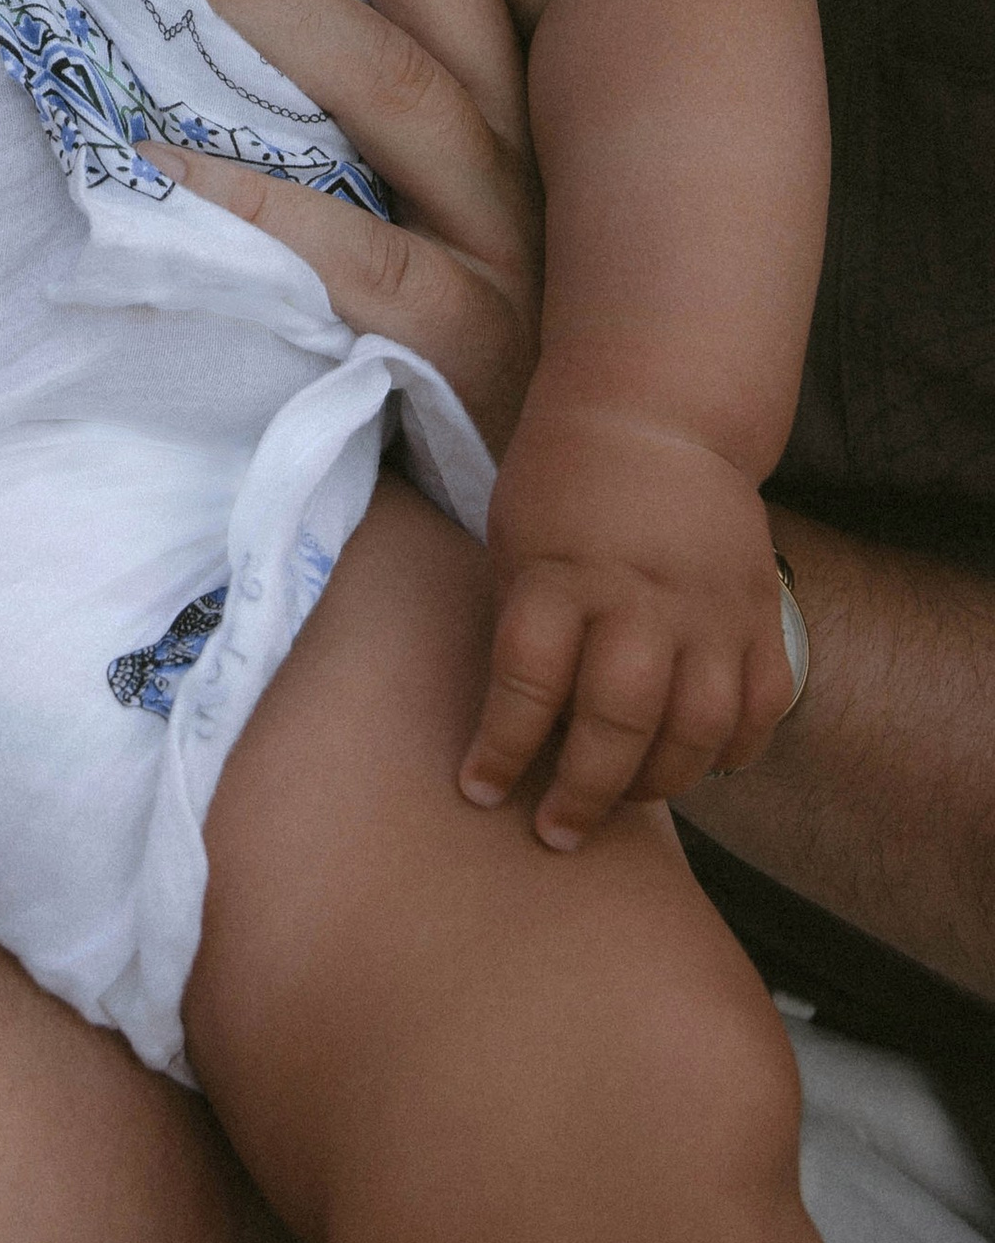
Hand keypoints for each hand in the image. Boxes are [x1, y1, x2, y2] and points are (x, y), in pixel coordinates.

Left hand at [113, 0, 542, 451]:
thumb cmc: (453, 300)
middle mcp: (514, 111)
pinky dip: (269, 207)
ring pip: (391, 79)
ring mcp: (506, 222)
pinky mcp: (472, 336)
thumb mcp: (398, 151)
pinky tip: (168, 163)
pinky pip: (366, 258)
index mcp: (495, 48)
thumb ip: (321, 47)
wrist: (561, 491)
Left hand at [466, 397, 800, 844]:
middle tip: (556, 832)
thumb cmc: (562, 481)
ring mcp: (712, 605)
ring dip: (659, 783)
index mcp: (563, 571)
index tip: (478, 790)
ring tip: (623, 799)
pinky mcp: (762, 610)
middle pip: (619, 719)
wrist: (657, 410)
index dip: (500, 747)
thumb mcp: (514, 540)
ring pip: (698, 728)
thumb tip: (513, 731)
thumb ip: (521, 628)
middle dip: (584, 792)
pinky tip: (698, 762)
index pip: (527, 679)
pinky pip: (763, 706)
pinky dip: (734, 750)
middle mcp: (641, 593)